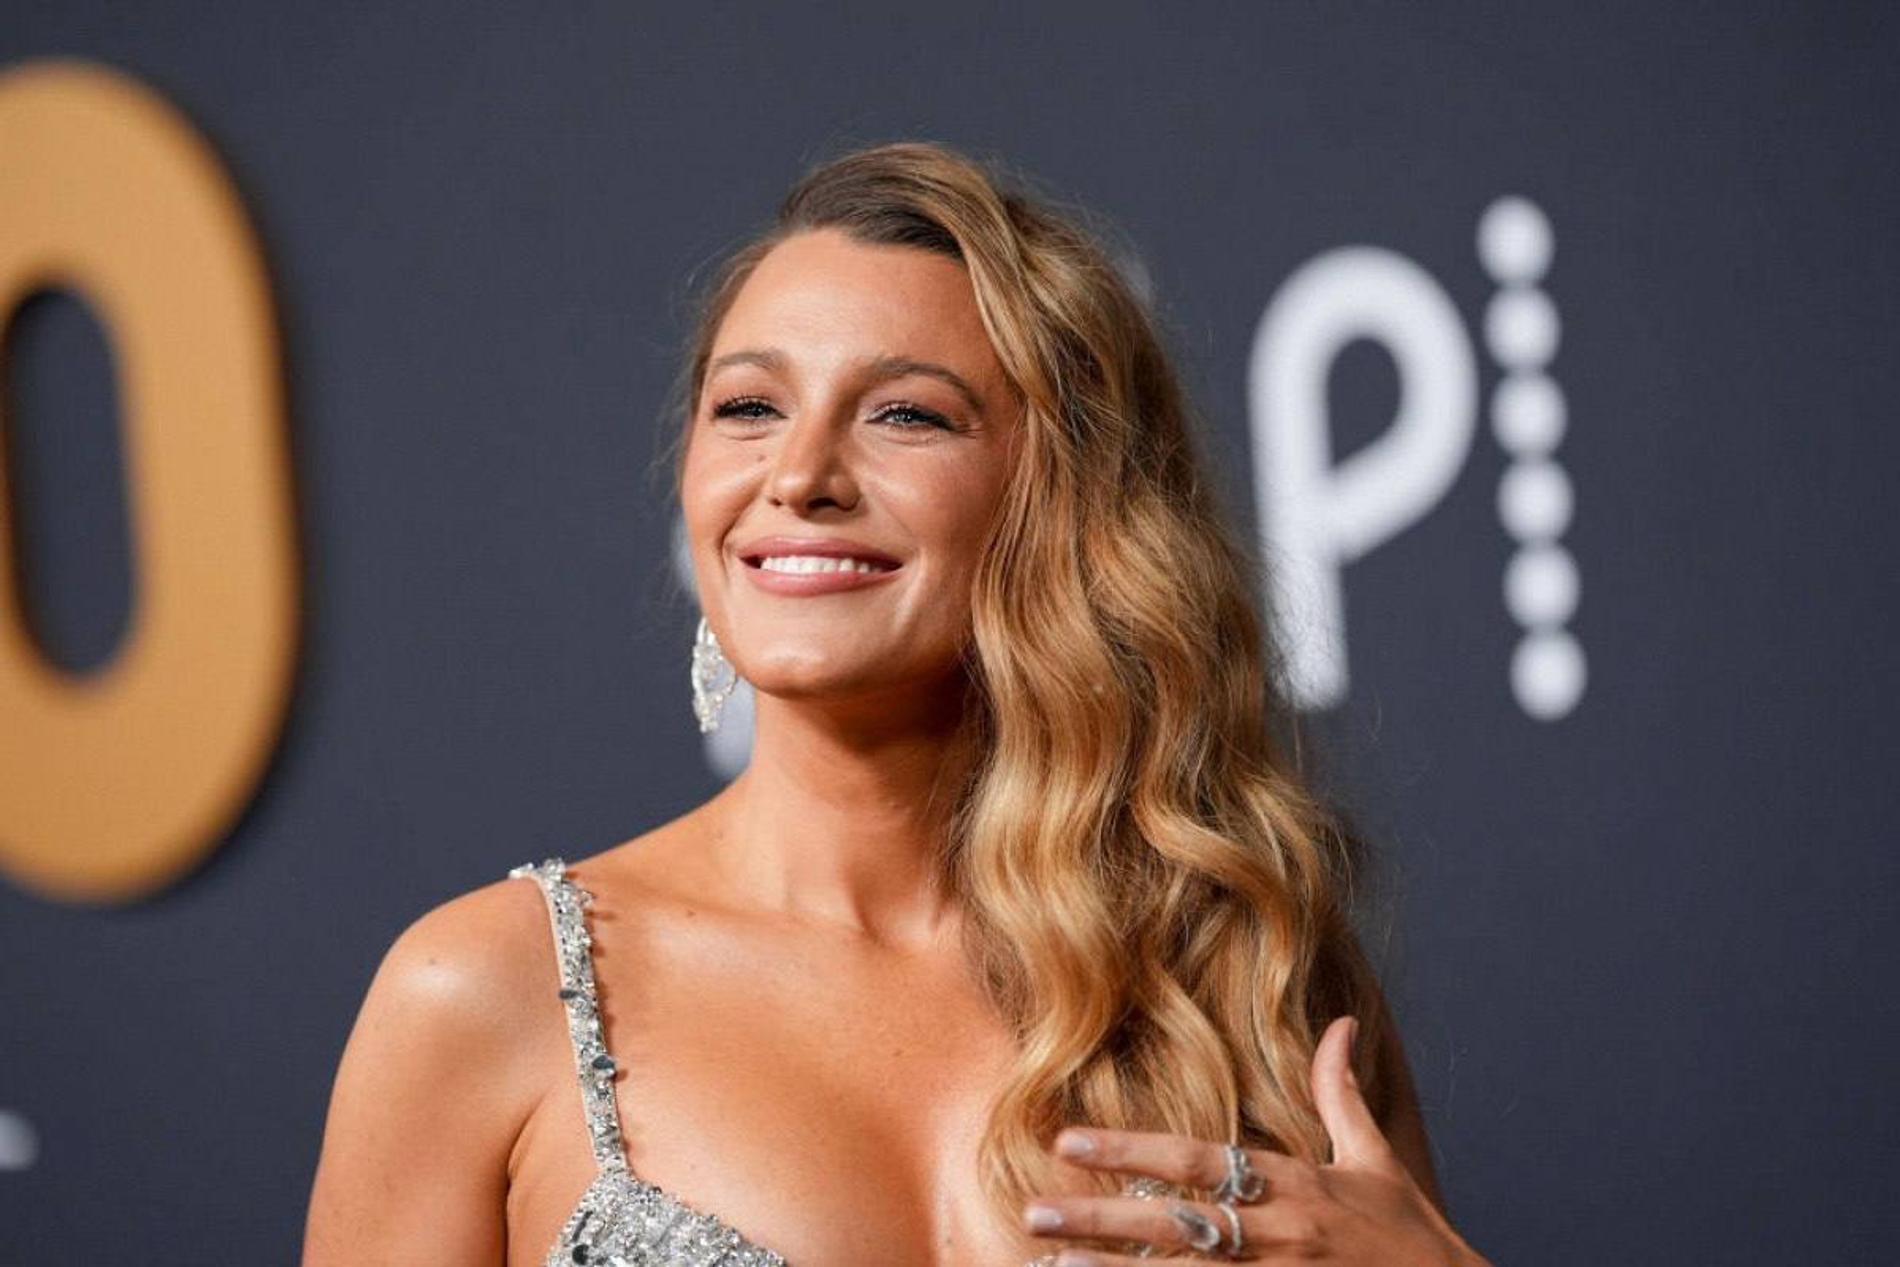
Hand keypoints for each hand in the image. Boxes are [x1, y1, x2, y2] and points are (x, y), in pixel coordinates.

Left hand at [1020, 1015, 1489, 1264]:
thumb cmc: (1412, 1236)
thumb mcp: (1377, 1160)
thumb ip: (1341, 1093)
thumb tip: (1343, 1022)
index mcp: (1293, 1186)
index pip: (1196, 1160)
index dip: (1130, 1149)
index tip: (1068, 1141)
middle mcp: (1278, 1235)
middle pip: (1172, 1223)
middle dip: (1099, 1218)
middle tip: (1033, 1208)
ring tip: (1053, 1262)